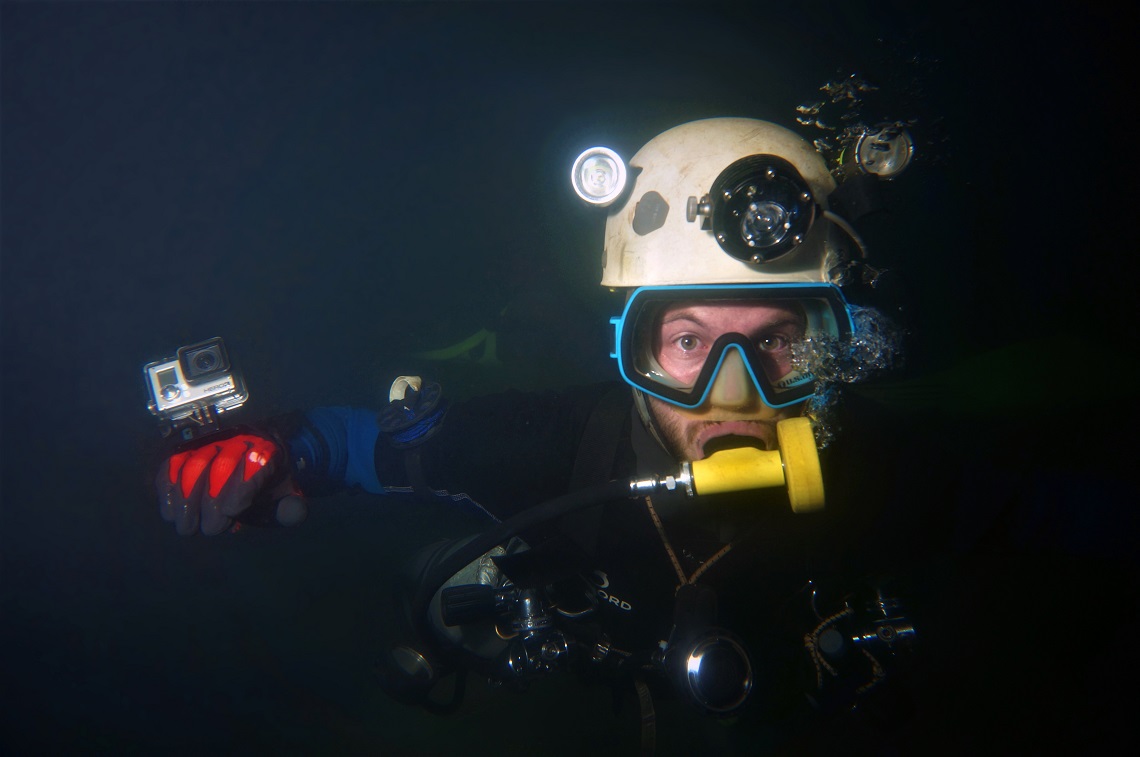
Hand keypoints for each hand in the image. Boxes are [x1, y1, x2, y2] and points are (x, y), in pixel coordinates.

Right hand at [157, 433, 305, 534]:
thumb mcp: (285, 498)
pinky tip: (170, 512)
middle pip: (220, 466)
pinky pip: (172, 464)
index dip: (241, 489)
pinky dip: (167, 488)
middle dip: (211, 501)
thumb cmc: (268, 488)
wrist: (254, 465)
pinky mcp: (188, 450)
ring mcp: (211, 442)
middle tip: (210, 528)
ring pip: (192, 465)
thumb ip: (292, 508)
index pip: (254, 464)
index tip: (231, 512)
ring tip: (187, 527)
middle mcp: (237, 440)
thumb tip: (295, 512)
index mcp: (268, 450)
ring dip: (185, 499)